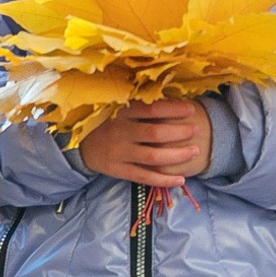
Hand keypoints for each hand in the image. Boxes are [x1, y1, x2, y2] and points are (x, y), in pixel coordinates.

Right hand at [81, 100, 213, 187]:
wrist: (79, 144)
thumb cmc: (107, 121)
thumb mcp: (118, 107)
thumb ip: (141, 104)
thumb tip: (175, 96)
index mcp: (122, 112)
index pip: (152, 109)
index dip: (174, 109)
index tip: (191, 109)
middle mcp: (121, 132)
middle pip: (156, 133)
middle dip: (180, 132)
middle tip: (196, 130)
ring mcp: (120, 153)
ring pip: (153, 157)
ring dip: (177, 156)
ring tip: (195, 151)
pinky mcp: (118, 170)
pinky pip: (145, 177)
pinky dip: (164, 180)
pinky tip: (181, 179)